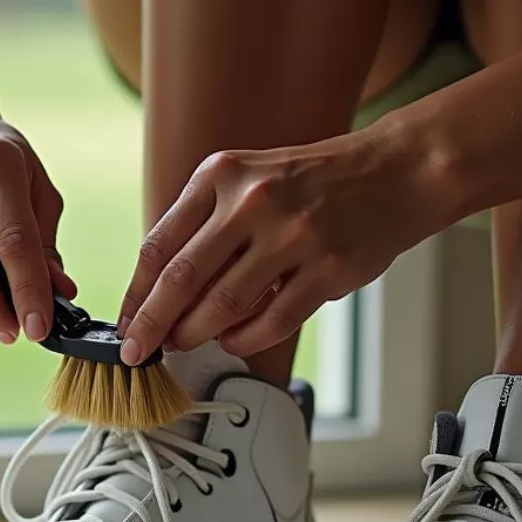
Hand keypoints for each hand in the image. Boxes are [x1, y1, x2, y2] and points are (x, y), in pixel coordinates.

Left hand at [117, 124, 441, 361]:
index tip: (124, 323)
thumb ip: (203, 225)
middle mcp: (253, 201)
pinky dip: (243, 340)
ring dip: (194, 334)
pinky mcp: (328, 269)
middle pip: (181, 279)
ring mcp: (294, 235)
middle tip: (137, 350)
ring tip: (181, 345)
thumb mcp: (246, 179)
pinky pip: (271, 321)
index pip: (159, 244)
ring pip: (223, 305)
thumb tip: (156, 292)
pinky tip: (231, 341)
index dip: (135, 293)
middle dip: (152, 324)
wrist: (396, 171)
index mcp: (221, 175)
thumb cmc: (313, 182)